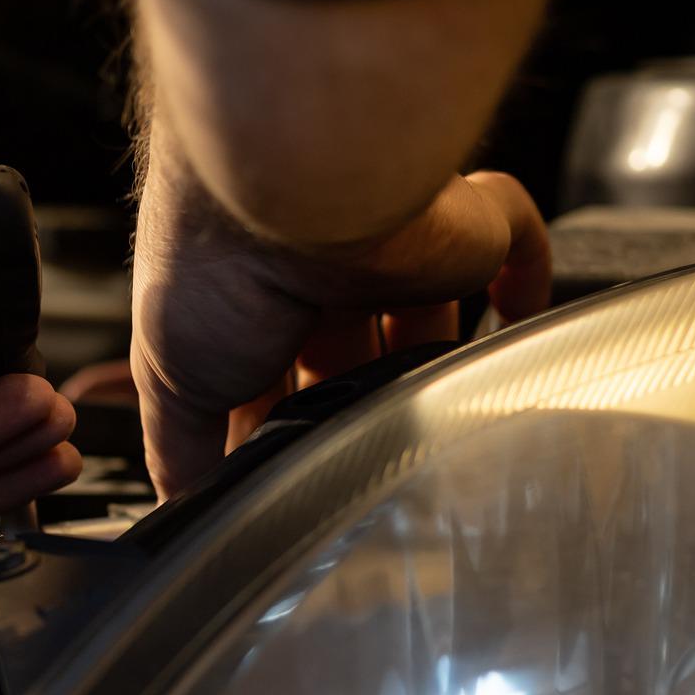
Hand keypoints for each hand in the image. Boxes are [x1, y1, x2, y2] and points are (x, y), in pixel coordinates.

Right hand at [129, 143, 550, 498]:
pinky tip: (518, 322)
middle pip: (356, 358)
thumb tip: (187, 509)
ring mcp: (396, 247)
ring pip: (428, 316)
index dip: (280, 431)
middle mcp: (321, 269)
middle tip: (358, 468)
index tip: (285, 487)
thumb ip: (179, 448)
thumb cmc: (214, 261)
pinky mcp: (463, 226)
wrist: (289, 185)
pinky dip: (525, 284)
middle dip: (353, 410)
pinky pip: (515, 244)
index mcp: (248, 293)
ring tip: (428, 429)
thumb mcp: (169, 378)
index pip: (274, 378)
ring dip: (428, 371)